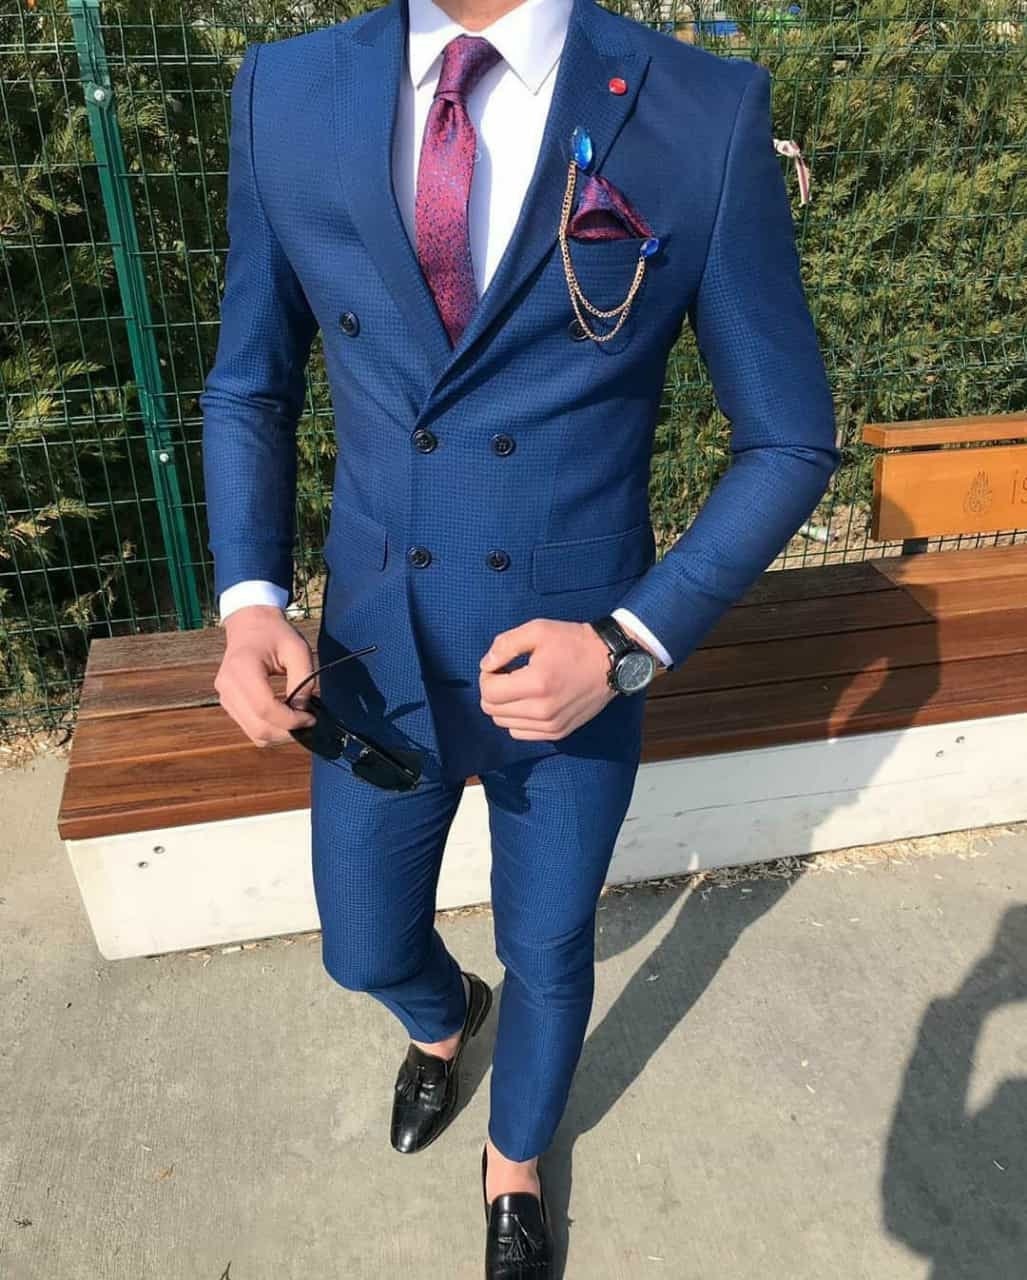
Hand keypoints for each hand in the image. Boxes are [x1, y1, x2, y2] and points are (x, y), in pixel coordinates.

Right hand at [215, 605, 316, 746]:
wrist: (250, 624)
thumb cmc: (276, 634)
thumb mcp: (298, 649)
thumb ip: (304, 680)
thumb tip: (302, 711)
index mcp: (243, 667)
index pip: (265, 708)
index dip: (291, 721)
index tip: (311, 718)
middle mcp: (227, 685)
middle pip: (258, 727)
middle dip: (287, 732)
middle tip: (307, 721)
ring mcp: (224, 696)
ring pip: (254, 733)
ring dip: (279, 734)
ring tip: (296, 718)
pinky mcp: (227, 703)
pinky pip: (249, 727)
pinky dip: (269, 728)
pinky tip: (283, 716)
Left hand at [479, 619, 617, 740]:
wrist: (610, 662)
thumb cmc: (573, 642)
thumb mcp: (538, 630)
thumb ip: (505, 645)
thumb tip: (485, 665)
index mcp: (536, 683)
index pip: (488, 692)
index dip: (487, 676)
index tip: (500, 665)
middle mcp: (543, 710)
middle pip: (492, 710)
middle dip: (493, 691)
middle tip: (508, 675)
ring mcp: (551, 725)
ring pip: (504, 724)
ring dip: (504, 706)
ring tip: (521, 688)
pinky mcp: (558, 733)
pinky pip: (520, 733)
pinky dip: (518, 719)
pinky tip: (530, 702)